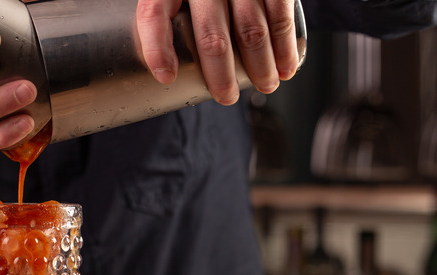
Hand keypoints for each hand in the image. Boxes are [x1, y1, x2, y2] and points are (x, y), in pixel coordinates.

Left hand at [136, 0, 299, 104]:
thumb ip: (169, 19)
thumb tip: (165, 69)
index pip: (154, 13)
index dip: (157, 48)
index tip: (166, 77)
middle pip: (211, 34)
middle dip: (220, 74)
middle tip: (225, 96)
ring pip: (250, 30)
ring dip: (259, 66)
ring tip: (264, 85)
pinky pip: (279, 14)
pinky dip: (284, 46)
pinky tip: (285, 65)